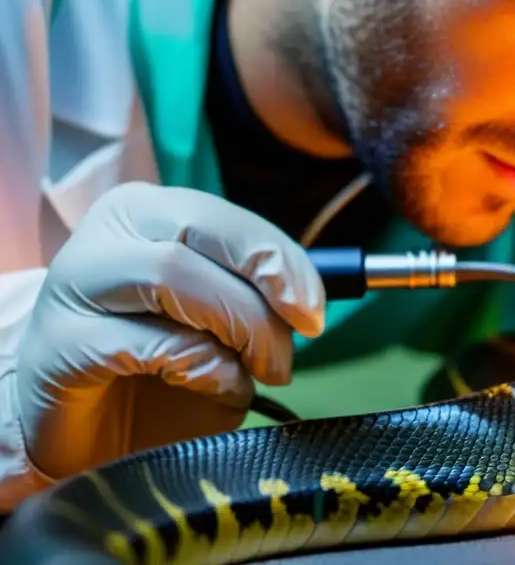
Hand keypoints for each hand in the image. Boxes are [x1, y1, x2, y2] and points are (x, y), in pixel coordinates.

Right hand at [14, 182, 324, 479]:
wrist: (88, 440)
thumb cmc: (162, 375)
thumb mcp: (224, 327)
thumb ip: (257, 298)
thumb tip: (309, 298)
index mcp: (146, 216)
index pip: (222, 216)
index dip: (278, 256)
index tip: (314, 308)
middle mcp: (104, 237)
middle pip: (197, 232)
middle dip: (263, 284)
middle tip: (298, 335)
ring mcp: (73, 286)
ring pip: (172, 274)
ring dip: (240, 326)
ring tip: (261, 370)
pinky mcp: (59, 346)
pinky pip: (152, 341)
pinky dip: (207, 368)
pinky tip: (219, 387)